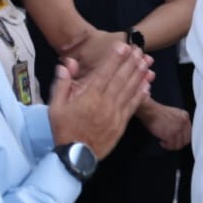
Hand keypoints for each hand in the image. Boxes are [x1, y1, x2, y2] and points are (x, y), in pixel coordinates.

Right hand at [47, 43, 152, 160]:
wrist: (75, 155)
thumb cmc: (64, 129)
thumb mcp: (55, 106)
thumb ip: (62, 84)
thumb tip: (66, 64)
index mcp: (89, 97)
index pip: (104, 73)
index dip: (115, 58)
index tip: (123, 46)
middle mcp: (104, 103)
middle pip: (121, 79)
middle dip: (131, 63)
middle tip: (140, 50)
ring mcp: (115, 114)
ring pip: (129, 90)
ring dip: (139, 75)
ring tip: (146, 62)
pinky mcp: (121, 124)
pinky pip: (133, 106)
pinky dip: (140, 94)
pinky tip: (147, 84)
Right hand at [139, 100, 190, 149]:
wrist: (149, 111)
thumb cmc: (157, 112)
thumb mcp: (173, 113)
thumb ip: (179, 122)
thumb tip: (180, 134)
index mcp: (185, 116)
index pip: (189, 133)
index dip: (182, 138)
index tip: (176, 140)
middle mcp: (184, 122)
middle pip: (186, 140)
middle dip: (177, 144)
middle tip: (170, 143)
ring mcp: (178, 128)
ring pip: (179, 145)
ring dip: (171, 146)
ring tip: (164, 142)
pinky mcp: (171, 134)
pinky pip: (171, 146)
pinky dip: (166, 146)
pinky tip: (161, 142)